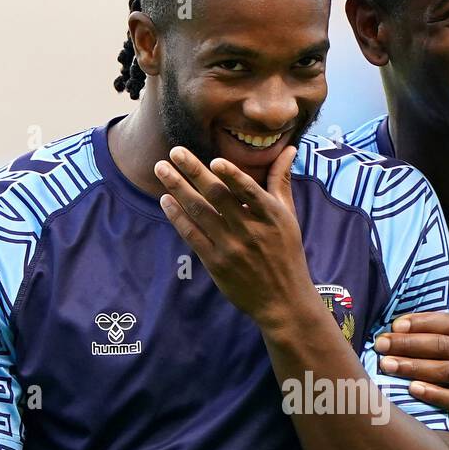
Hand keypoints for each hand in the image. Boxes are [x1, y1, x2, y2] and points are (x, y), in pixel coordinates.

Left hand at [155, 145, 319, 331]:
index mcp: (270, 216)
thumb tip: (288, 149)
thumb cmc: (286, 252)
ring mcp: (231, 248)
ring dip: (178, 188)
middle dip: (194, 171)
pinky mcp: (216, 263)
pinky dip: (177, 217)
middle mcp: (250, 231)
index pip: (249, 192)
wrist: (282, 300)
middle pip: (217, 197)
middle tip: (175, 151)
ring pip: (200, 213)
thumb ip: (281, 181)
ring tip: (161, 169)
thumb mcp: (288, 217)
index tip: (215, 160)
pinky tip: (166, 200)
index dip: (232, 176)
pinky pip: (192, 235)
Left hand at [374, 312, 448, 445]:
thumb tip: (394, 332)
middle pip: (442, 345)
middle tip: (381, 345)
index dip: (422, 322)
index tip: (396, 324)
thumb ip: (437, 342)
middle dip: (409, 343)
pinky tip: (412, 389)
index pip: (448, 323)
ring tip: (388, 365)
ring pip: (446, 370)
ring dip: (414, 366)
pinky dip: (433, 393)